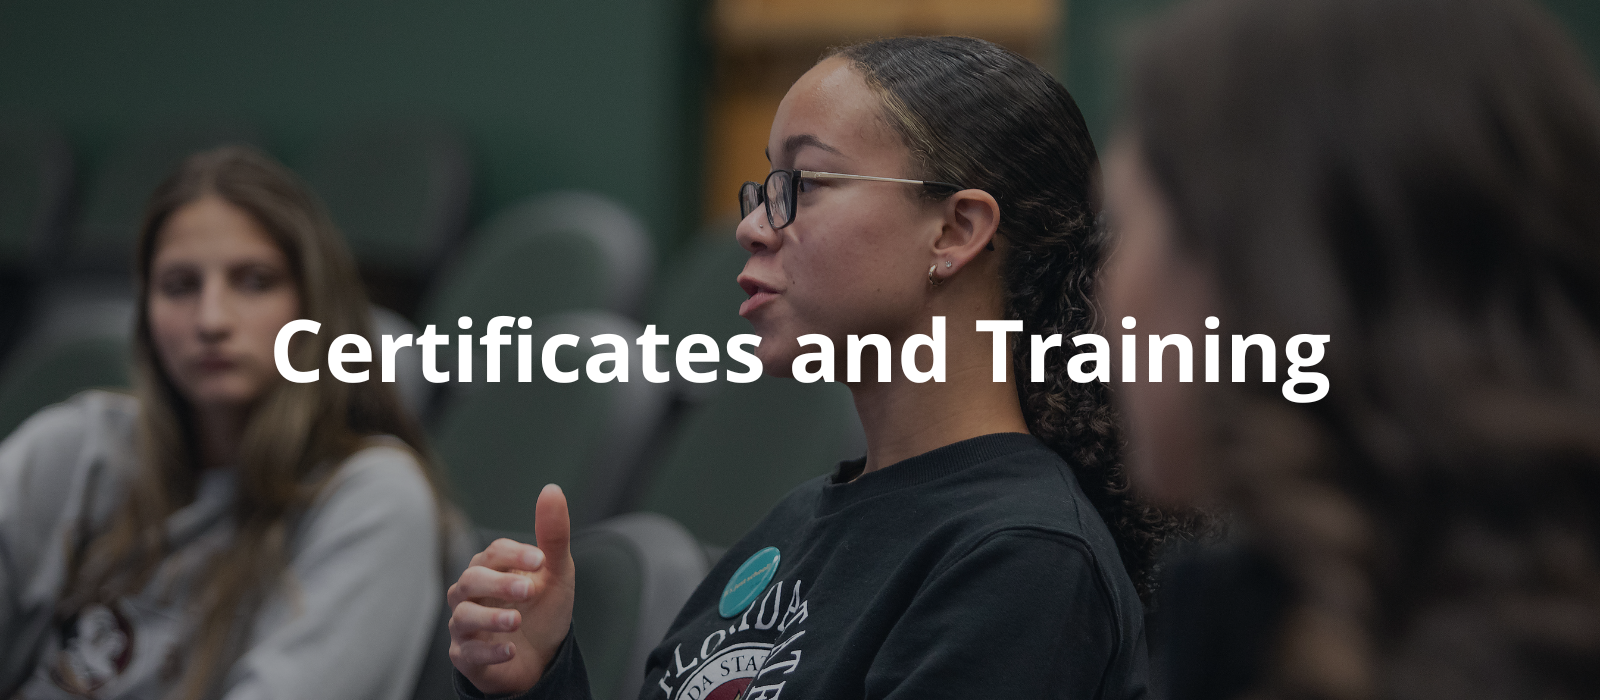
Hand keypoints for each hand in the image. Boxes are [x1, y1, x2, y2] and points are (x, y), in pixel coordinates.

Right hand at [448, 484, 575, 694]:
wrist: (543, 656)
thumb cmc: (543, 608)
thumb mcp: (554, 572)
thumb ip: (553, 534)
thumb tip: (552, 488)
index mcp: (491, 568)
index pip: (493, 553)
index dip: (514, 555)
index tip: (540, 561)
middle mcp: (471, 594)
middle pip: (471, 580)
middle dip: (498, 584)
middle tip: (528, 590)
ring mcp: (466, 626)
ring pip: (463, 616)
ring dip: (490, 618)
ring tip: (516, 621)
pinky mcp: (466, 657)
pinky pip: (467, 654)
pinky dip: (488, 652)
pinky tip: (510, 650)